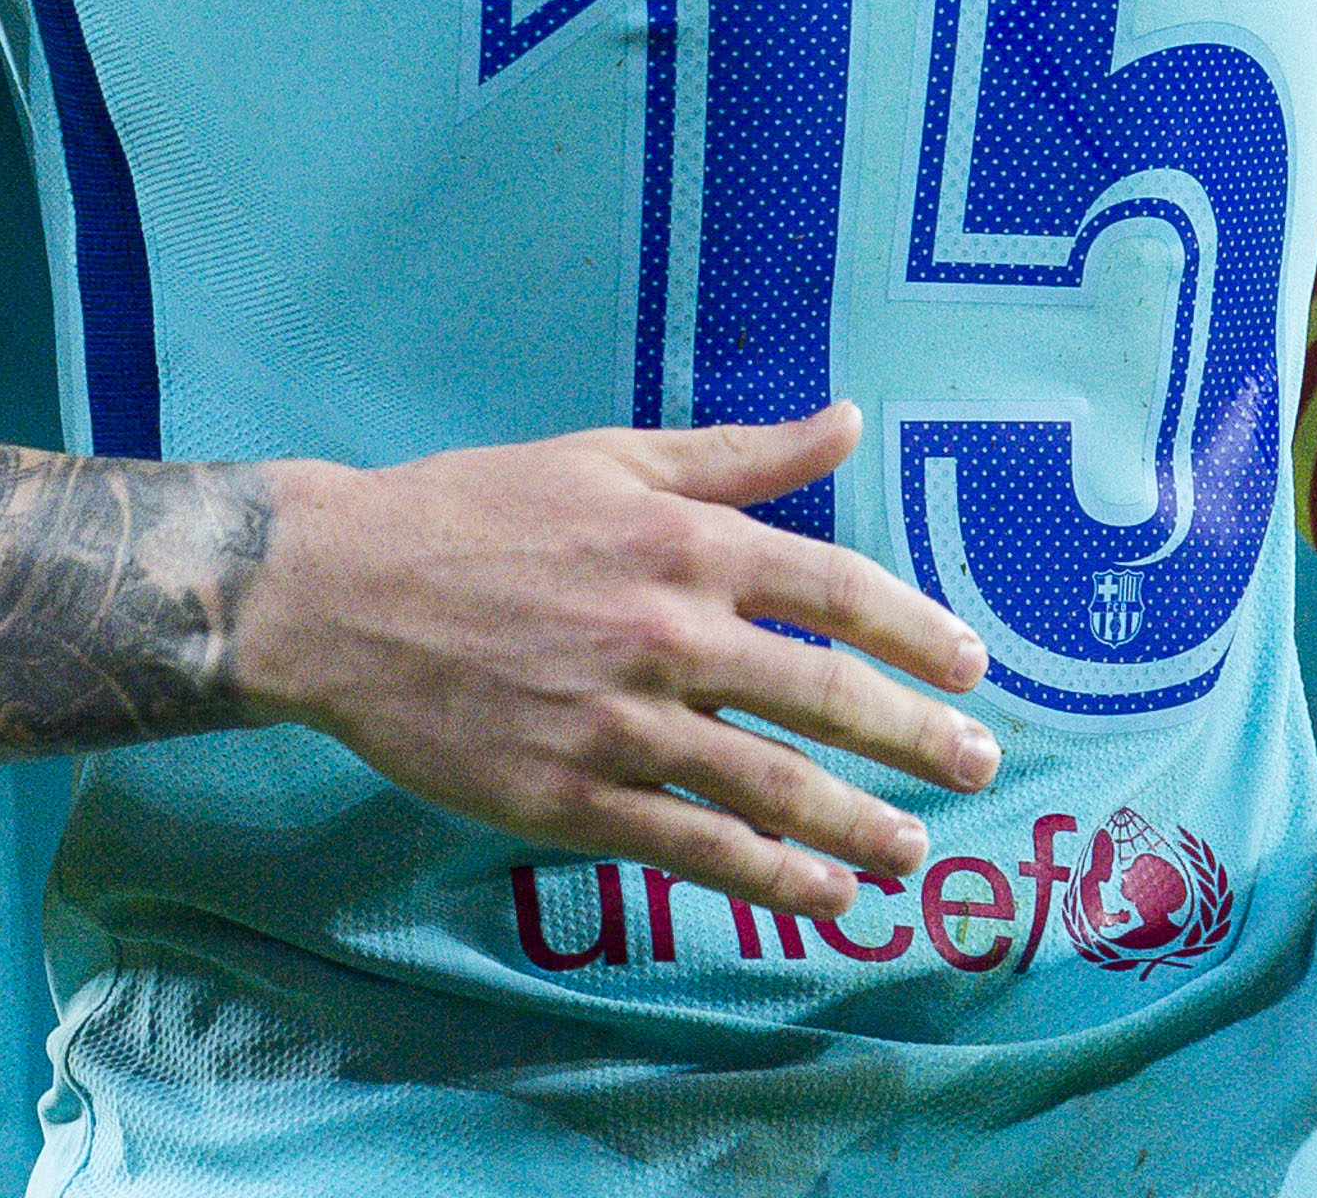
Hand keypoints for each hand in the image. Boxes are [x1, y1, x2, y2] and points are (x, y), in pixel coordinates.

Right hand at [230, 401, 1001, 921]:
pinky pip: (695, 848)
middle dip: (917, 737)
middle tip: (980, 764)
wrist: (337, 593)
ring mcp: (620, 723)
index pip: (835, 587)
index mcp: (680, 539)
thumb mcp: (608, 458)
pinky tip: (821, 895)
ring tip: (915, 851)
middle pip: (825, 695)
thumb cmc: (473, 512)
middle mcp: (664, 631)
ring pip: (773, 786)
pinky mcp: (570, 797)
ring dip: (861, 825)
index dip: (915, 630)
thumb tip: (847, 421)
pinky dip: (770, 878)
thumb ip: (736, 454)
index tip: (970, 666)